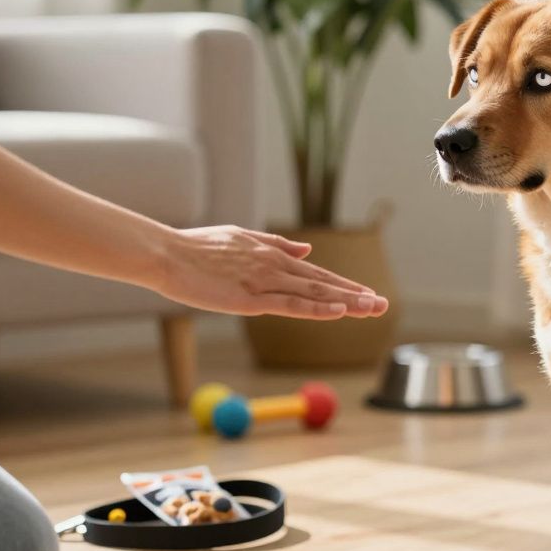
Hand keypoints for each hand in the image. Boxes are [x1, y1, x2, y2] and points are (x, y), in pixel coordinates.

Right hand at [160, 226, 389, 319]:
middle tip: (384, 304)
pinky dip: (317, 308)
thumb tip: (307, 250)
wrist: (166, 254)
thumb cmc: (196, 248)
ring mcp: (264, 282)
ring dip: (346, 302)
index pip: (316, 273)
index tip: (367, 293)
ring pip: (314, 294)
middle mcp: (274, 265)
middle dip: (356, 295)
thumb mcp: (241, 238)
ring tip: (373, 309)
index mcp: (272, 254)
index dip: (343, 284)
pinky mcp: (250, 299)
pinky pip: (290, 306)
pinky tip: (338, 311)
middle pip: (323, 284)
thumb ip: (276, 244)